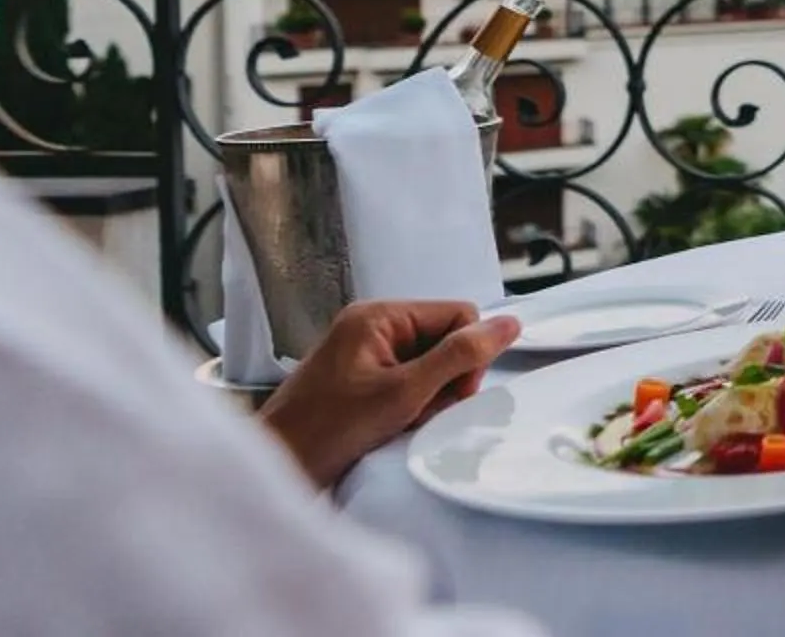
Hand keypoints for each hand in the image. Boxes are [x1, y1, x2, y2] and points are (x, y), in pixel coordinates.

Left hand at [259, 299, 518, 488]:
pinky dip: (411, 406)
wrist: (275, 469)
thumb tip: (510, 324)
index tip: (449, 395)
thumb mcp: (405, 393)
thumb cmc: (329, 430)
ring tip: (401, 422)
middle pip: (446, 339)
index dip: (467, 355)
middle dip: (446, 380)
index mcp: (380, 315)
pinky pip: (410, 382)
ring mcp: (365, 353)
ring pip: (431, 365)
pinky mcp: (361, 379)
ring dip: (429, 398)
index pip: (459, 315)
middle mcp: (373, 326)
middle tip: (420, 412)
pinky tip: (392, 426)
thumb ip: (460, 356)